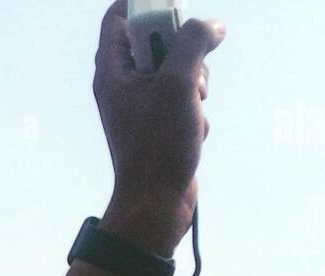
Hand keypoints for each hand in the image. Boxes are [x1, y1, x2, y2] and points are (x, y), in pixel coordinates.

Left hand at [94, 1, 224, 255]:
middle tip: (191, 66)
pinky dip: (194, 110)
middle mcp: (123, 85)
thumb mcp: (178, 84)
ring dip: (195, 82)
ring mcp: (143, 106)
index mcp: (112, 71)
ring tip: (193, 105)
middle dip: (183, 48)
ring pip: (177, 69)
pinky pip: (184, 98)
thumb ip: (193, 43)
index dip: (147, 4)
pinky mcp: (161, 125)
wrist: (157, 206)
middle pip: (156, 38)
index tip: (175, 11)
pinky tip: (192, 131)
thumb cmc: (157, 150)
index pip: (119, 15)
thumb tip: (212, 26)